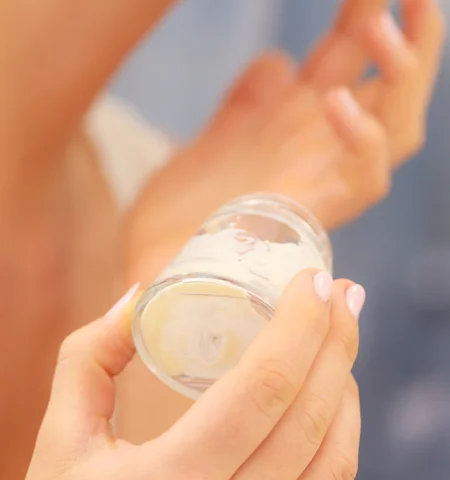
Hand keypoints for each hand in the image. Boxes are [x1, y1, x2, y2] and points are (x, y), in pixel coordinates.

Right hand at [26, 270, 364, 479]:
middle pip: (308, 417)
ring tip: (340, 333)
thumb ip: (90, 358)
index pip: (260, 389)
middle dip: (337, 341)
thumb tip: (138, 295)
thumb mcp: (64, 436)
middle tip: (346, 292)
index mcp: (172, 479)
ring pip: (333, 458)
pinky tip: (334, 394)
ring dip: (346, 384)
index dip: (299, 325)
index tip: (316, 280)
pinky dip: (342, 432)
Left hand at [126, 0, 444, 275]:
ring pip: (402, 125)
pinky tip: (339, 99)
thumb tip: (278, 61)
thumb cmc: (186, 207)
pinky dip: (363, 136)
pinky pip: (365, 176)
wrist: (159, 263)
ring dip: (400, 74)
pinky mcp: (316, 213)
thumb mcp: (216, 137)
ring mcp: (324, 178)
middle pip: (394, 83)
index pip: (349, 49)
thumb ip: (249, 101)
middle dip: (413, 29)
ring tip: (380, 27)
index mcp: (299, 120)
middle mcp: (321, 144)